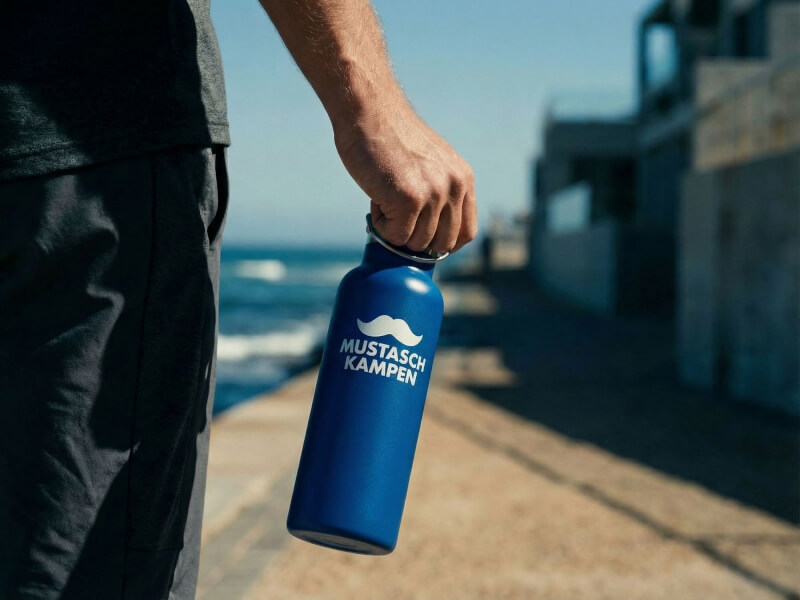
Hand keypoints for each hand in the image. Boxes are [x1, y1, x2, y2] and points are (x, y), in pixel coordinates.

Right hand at [333, 96, 476, 253]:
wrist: (369, 111)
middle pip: (442, 244)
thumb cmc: (389, 137)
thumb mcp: (429, 163)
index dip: (444, 244)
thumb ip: (439, 191)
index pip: (467, 232)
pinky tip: (375, 200)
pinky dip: (380, 226)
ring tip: (383, 199)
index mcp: (462, 179)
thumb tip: (432, 233)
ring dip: (394, 230)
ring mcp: (434, 193)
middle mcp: (454, 187)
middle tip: (395, 217)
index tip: (424, 239)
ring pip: (417, 243)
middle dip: (416, 239)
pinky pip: (396, 236)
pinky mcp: (410, 199)